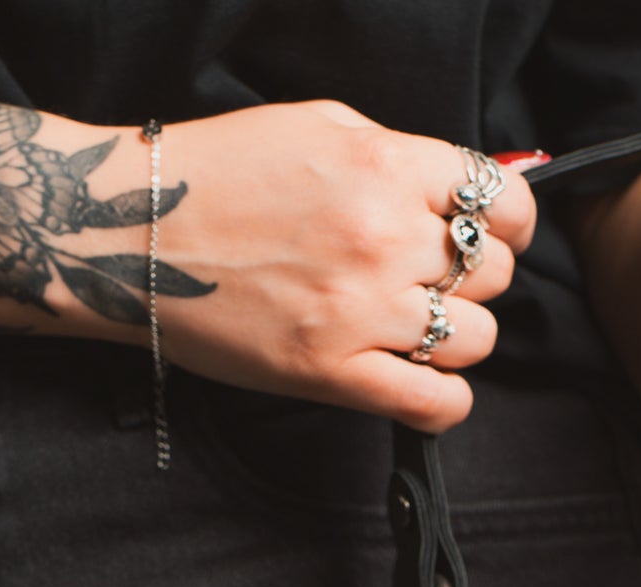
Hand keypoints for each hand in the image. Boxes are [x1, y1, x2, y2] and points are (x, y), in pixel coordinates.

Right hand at [151, 103, 536, 428]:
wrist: (131, 234)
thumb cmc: (220, 175)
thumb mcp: (319, 128)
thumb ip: (400, 156)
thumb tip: (470, 187)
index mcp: (383, 164)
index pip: (503, 202)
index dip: (508, 224)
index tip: (492, 236)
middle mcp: (381, 236)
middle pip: (492, 275)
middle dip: (473, 280)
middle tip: (433, 283)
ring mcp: (359, 309)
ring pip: (476, 340)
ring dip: (459, 339)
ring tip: (418, 330)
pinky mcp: (332, 373)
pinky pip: (436, 404)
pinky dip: (445, 403)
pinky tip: (424, 385)